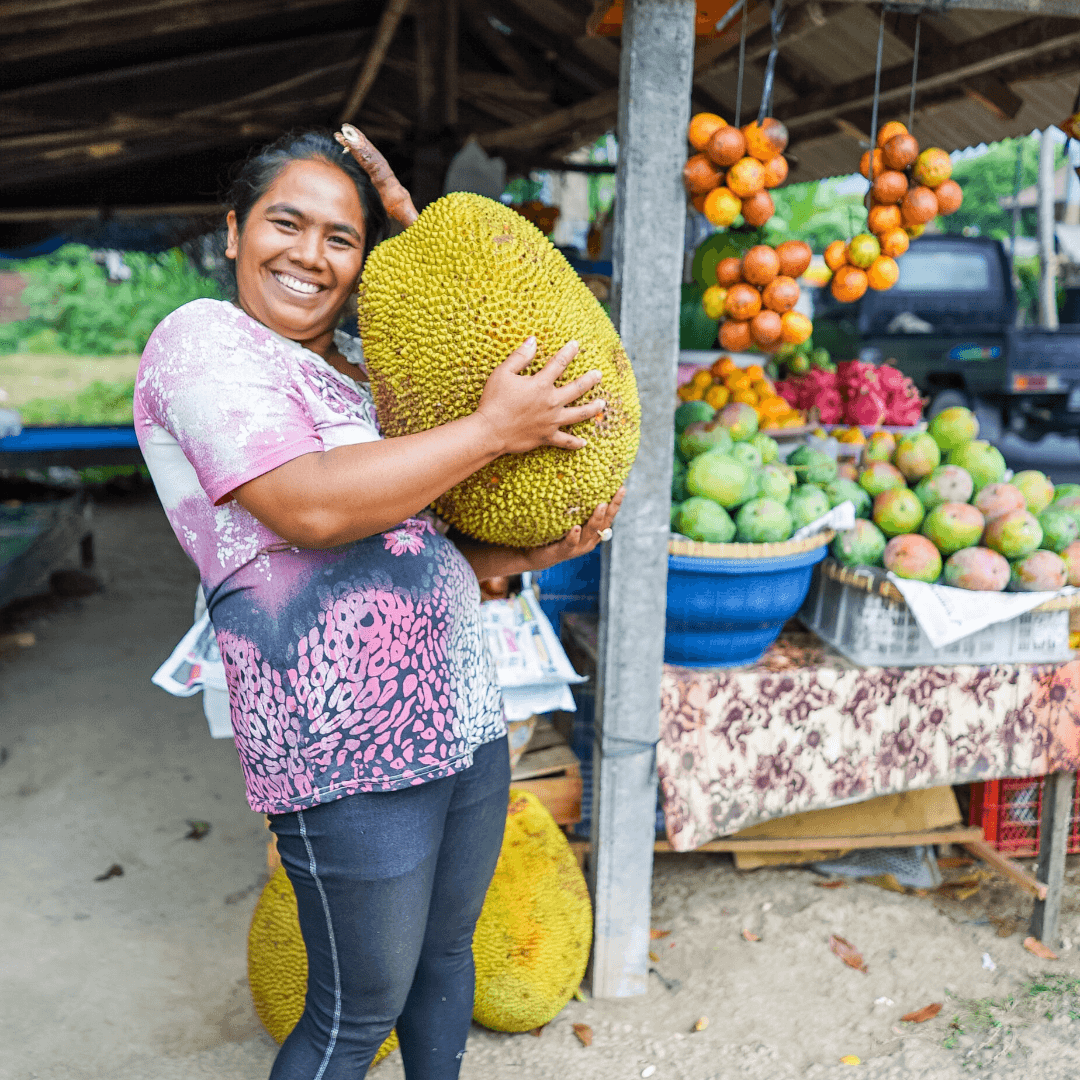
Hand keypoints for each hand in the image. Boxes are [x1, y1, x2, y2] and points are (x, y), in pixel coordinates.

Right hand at [474, 338, 604, 453]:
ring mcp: (551, 421)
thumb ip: (520, 357)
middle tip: (599, 375)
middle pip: (577, 389)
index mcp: (541, 385)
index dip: (568, 352)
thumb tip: (533, 341)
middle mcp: (551, 402)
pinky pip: (565, 441)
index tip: (576, 345)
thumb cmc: (494, 401)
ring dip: (592, 409)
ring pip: (578, 414)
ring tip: (602, 404)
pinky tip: (584, 442)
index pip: (559, 364)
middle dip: (590, 380)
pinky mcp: (547, 437)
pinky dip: (575, 443)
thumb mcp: (503, 373)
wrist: (490, 431)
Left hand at [522, 488, 625, 570]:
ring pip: (590, 532)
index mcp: (594, 531)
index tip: (622, 487)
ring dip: (596, 518)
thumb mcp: (569, 517)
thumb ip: (577, 506)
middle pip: (604, 522)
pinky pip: (570, 543)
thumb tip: (580, 479)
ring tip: (601, 506)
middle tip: (618, 492)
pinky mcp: (565, 551)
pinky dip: (574, 535)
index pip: (609, 515)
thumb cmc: (556, 532)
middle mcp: (590, 539)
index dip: (616, 503)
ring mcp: (579, 546)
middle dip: (612, 507)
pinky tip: (576, 528)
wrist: (539, 554)